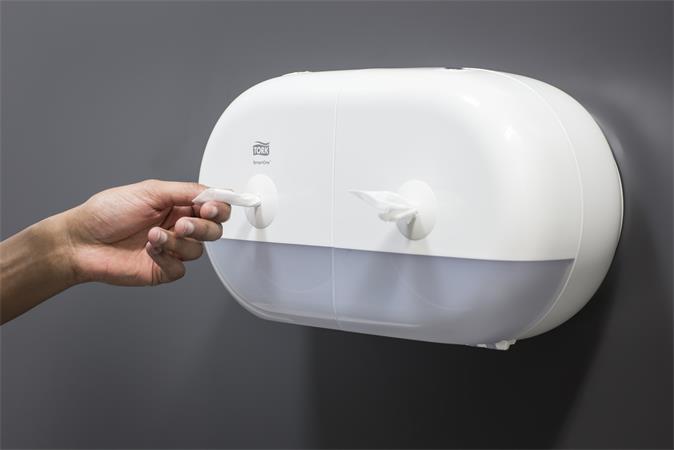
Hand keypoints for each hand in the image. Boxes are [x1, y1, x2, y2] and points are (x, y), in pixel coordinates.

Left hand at [64, 179, 229, 284]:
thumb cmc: (106, 213)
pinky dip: (166, 257)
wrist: (81, 242)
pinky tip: (148, 249)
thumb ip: (186, 191)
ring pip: (198, 250)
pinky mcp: (164, 269)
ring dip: (176, 242)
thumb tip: (213, 192)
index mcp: (177, 204)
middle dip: (201, 227)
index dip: (219, 207)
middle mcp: (178, 226)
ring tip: (153, 235)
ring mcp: (172, 249)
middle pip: (213, 230)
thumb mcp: (150, 191)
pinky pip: (181, 268)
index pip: (213, 206)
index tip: (210, 208)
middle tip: (182, 223)